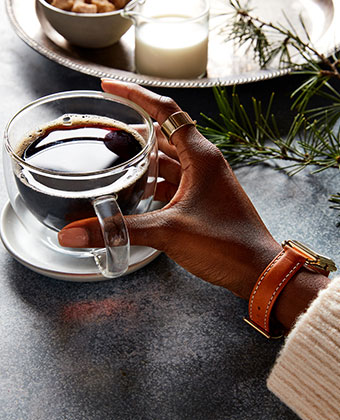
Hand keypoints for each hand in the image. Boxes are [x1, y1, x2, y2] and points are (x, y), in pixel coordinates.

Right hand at [58, 80, 280, 298]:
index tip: (108, 87)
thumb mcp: (167, 231)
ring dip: (144, 157)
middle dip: (134, 130)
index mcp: (200, 156)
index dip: (135, 95)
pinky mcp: (203, 197)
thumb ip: (119, 230)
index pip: (165, 111)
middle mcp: (204, 162)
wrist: (256, 269)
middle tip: (105, 130)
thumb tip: (72, 234)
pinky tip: (138, 189)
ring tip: (115, 157)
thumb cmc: (223, 244)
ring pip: (169, 158)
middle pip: (164, 133)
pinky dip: (155, 180)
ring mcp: (205, 180)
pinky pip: (175, 179)